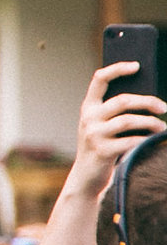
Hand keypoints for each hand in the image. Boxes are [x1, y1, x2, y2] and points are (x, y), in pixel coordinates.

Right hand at [62, 59, 166, 200]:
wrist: (85, 178)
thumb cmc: (100, 147)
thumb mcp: (99, 126)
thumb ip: (113, 112)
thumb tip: (147, 101)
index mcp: (88, 107)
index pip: (99, 79)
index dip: (117, 69)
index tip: (136, 66)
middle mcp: (88, 118)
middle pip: (122, 101)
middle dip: (147, 102)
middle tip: (164, 107)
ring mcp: (93, 135)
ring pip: (128, 120)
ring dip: (150, 122)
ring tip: (162, 126)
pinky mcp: (102, 151)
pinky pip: (129, 140)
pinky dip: (145, 139)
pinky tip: (152, 140)